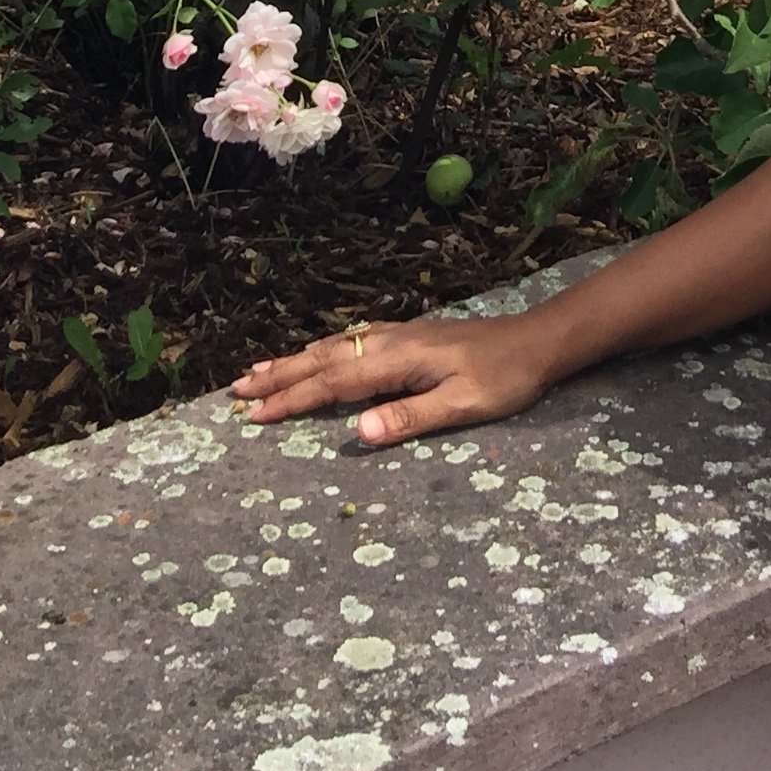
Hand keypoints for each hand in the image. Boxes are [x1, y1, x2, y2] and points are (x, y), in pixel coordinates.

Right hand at [231, 310, 561, 446]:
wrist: (534, 342)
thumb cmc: (503, 379)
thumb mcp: (462, 405)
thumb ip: (409, 418)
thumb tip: (357, 433)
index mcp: (396, 359)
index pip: (332, 381)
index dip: (291, 400)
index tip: (253, 415)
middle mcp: (389, 341)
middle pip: (323, 359)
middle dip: (279, 377)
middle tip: (235, 391)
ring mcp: (397, 336)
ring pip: (333, 347)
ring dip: (294, 361)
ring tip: (257, 373)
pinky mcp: (407, 338)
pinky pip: (349, 343)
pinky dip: (321, 351)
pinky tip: (315, 354)